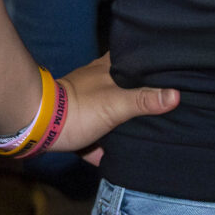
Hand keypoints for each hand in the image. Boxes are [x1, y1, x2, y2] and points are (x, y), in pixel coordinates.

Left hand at [46, 53, 178, 157]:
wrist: (39, 129)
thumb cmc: (78, 108)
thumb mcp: (116, 104)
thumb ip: (144, 100)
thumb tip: (176, 95)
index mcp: (107, 69)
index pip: (133, 56)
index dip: (149, 59)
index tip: (169, 65)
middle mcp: (97, 83)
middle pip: (126, 86)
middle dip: (142, 95)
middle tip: (165, 103)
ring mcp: (88, 105)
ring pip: (114, 111)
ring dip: (126, 122)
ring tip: (151, 131)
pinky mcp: (80, 127)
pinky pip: (100, 138)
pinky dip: (110, 146)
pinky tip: (125, 158)